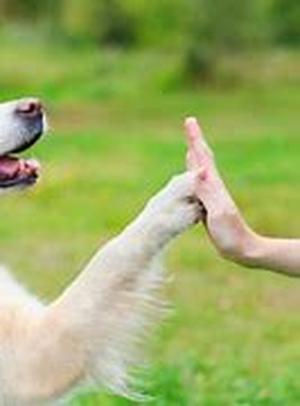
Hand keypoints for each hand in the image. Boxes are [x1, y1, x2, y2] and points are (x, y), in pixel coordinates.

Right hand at [184, 117, 257, 262]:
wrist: (242, 248)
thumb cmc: (231, 234)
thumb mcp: (218, 213)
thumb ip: (207, 193)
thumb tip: (198, 171)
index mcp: (214, 186)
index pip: (202, 157)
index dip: (195, 139)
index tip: (189, 122)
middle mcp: (213, 186)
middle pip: (203, 157)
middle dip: (195, 140)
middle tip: (189, 124)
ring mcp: (211, 194)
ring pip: (200, 168)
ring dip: (194, 154)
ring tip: (191, 143)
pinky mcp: (208, 204)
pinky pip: (198, 183)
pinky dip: (193, 173)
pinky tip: (192, 173)